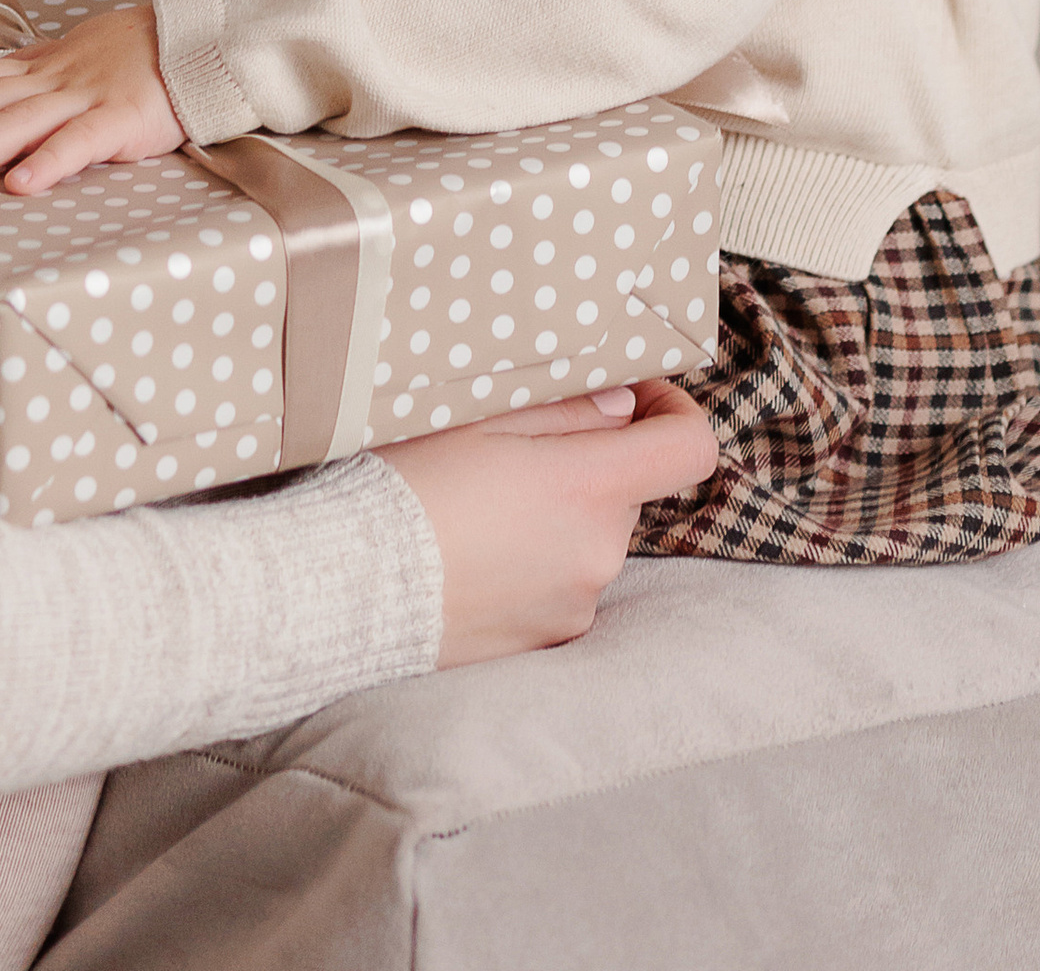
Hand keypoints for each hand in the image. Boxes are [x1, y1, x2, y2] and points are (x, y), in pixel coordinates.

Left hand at [0, 4, 184, 194]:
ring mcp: (83, 98)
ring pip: (16, 125)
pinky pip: (79, 143)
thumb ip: (25, 81)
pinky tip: (20, 186)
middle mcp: (48, 80)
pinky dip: (48, 163)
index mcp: (34, 67)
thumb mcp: (68, 60)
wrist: (193, 42)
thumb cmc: (130, 57)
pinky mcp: (121, 120)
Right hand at [381, 380, 717, 664]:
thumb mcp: (479, 422)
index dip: (674, 412)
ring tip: (481, 510)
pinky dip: (537, 564)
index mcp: (589, 487)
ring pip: (592, 539)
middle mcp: (600, 552)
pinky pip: (564, 586)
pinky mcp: (549, 641)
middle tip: (512, 454)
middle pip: (626, 492)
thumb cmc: (408, 488)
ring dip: (559, 518)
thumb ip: (565, 411)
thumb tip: (623, 407)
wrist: (350, 588)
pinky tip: (477, 557)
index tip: (637, 398)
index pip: (689, 449)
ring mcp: (578, 603)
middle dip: (587, 467)